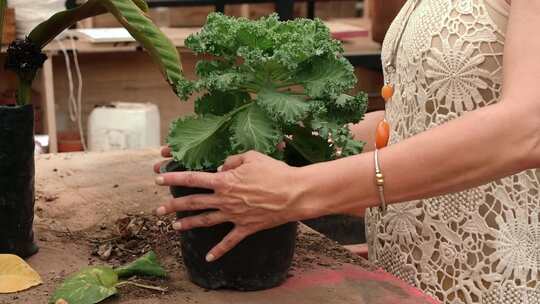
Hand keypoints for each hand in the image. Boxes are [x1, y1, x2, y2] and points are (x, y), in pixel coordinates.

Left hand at [154, 150, 315, 261]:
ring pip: (206, 221)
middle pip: (193, 202)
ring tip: (174, 227)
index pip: (193, 179)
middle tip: (157, 210)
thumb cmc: (275, 171)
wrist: (294, 193)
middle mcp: (225, 199)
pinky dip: (218, 250)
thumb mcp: (252, 156)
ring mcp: (234, 215)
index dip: (174, 178)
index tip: (158, 178)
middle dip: (173, 206)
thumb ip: (233, 159)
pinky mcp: (246, 227)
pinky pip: (229, 241)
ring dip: (189, 224)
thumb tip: (221, 166)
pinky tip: (208, 258)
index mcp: (225, 181)